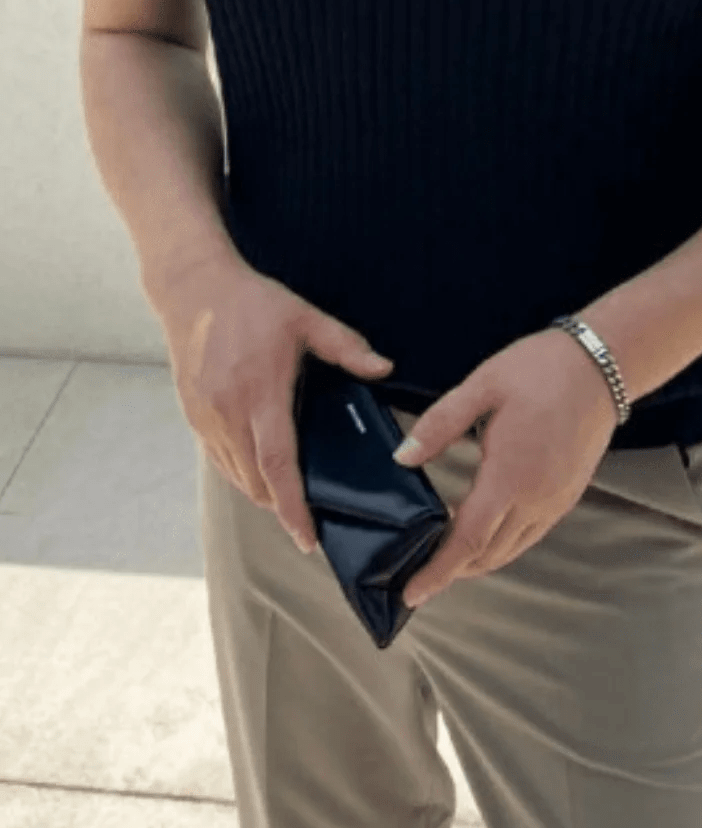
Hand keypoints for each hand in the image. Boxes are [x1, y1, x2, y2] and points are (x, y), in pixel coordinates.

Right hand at [156, 251, 394, 554]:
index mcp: (260, 394)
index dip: (293, 508)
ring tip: (287, 497)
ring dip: (260, 491)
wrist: (193, 288)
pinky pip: (218, 459)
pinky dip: (240, 472)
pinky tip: (259, 469)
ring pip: (235, 475)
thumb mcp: (305, 318)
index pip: (279, 465)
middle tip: (307, 519)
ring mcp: (205, 417)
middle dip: (280, 507)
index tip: (308, 539)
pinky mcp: (192, 414)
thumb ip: (346, 346)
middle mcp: (228, 413)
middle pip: (256, 482)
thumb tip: (384, 368)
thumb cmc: (254, 303)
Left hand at [375, 327, 618, 607]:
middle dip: (453, 571)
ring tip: (447, 557)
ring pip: (512, 549)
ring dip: (479, 560)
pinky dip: (504, 544)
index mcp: (510, 476)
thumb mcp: (482, 386)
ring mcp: (556, 500)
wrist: (602, 364)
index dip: (438, 571)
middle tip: (420, 574)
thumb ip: (440, 424)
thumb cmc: (541, 369)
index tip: (413, 594)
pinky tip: (487, 529)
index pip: (468, 541)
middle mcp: (536, 499)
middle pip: (489, 555)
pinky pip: (531, 534)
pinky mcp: (569, 494)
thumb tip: (402, 457)